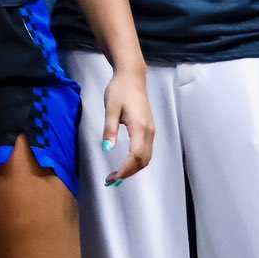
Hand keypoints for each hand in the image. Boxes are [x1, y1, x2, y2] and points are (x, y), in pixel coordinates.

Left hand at [99, 67, 155, 183]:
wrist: (132, 77)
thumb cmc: (119, 90)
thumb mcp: (110, 108)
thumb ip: (109, 129)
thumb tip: (107, 148)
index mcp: (141, 128)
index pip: (135, 156)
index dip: (125, 170)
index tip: (113, 178)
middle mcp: (150, 132)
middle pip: (143, 160)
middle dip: (129, 172)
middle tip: (111, 179)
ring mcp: (152, 131)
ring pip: (146, 157)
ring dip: (133, 168)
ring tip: (117, 174)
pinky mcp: (149, 129)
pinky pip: (146, 150)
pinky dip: (137, 160)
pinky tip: (126, 163)